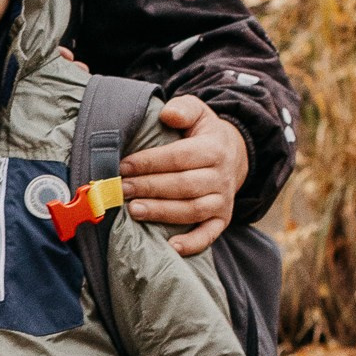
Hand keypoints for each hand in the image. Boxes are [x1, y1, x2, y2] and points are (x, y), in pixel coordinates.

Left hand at [118, 96, 246, 256]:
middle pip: (183, 185)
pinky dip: (192, 244)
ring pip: (192, 211)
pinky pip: (209, 235)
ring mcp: (223, 201)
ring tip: (134, 210)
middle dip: (149, 187)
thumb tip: (168, 115)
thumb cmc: (204, 133)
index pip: (180, 157)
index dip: (150, 162)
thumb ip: (184, 108)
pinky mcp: (222, 219)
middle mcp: (222, 177)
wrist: (234, 155)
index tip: (124, 165)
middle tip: (121, 189)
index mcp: (215, 148)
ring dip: (162, 212)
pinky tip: (170, 247)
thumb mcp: (198, 112)